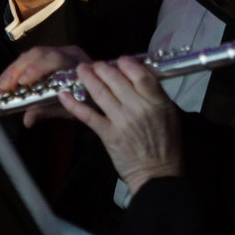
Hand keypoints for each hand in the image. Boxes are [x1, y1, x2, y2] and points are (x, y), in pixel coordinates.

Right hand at [0, 44, 92, 126]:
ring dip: (12, 70)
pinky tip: (5, 82)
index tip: (23, 82)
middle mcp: (66, 51)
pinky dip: (15, 70)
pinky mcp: (48, 54)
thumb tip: (27, 120)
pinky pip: (29, 59)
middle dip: (17, 70)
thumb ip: (48, 111)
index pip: (55, 59)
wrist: (101, 88)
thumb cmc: (87, 99)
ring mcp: (57, 50)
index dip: (37, 69)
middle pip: (38, 54)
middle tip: (2, 88)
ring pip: (31, 55)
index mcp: (76, 62)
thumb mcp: (70, 108)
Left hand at [59, 57, 182, 195]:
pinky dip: (74, 104)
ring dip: (88, 78)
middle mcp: (139, 108)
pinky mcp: (107, 134)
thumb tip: (139, 75)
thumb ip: (155, 94)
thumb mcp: (170, 113)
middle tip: (96, 64)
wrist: (158, 173)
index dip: (128, 64)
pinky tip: (65, 94)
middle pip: (117, 80)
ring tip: (81, 70)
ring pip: (101, 93)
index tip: (121, 60)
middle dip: (103, 68)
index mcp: (157, 102)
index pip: (141, 75)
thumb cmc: (167, 143)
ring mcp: (121, 121)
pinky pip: (88, 115)